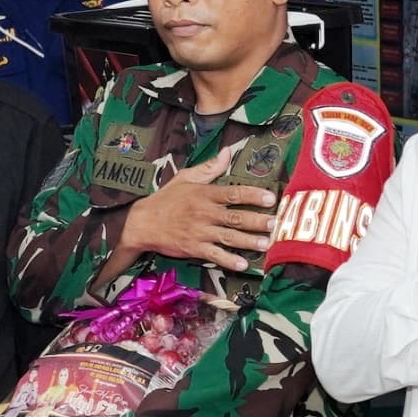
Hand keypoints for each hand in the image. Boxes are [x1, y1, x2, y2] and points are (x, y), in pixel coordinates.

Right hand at [116, 141, 277, 276]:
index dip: (253, 194)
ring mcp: (200, 232)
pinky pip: (214, 255)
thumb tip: (228, 152)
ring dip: (249, 241)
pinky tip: (243, 264)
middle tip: (274, 223)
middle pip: (235, 216)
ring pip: (229, 237)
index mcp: (205, 194)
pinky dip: (229, 260)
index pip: (233, 193)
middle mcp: (205, 213)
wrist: (142, 223)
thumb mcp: (185, 178)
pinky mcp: (194, 248)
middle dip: (257, 220)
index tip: (270, 197)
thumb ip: (210, 167)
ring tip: (266, 244)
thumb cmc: (166, 199)